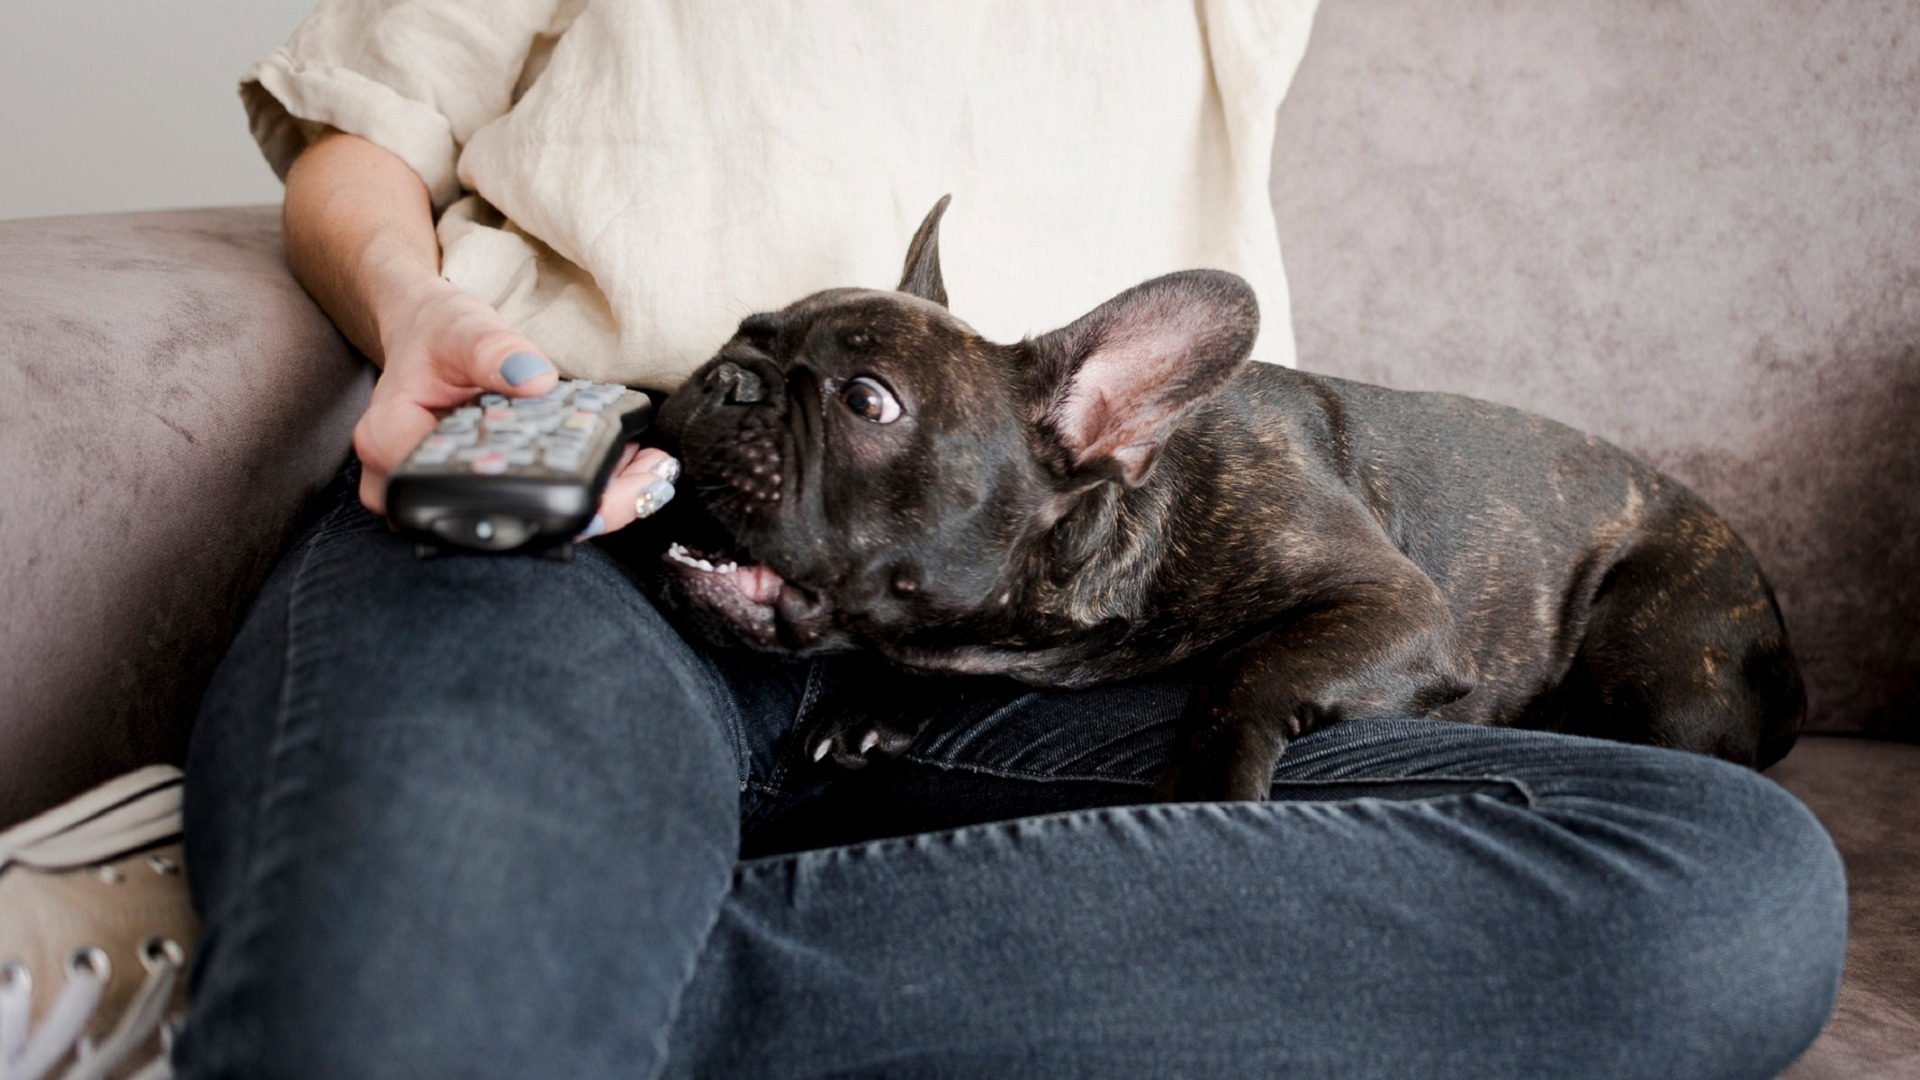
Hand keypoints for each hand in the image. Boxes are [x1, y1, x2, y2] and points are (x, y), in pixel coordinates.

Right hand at [351, 277, 674, 532]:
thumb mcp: (461, 328)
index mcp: (393, 446)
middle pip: (510, 521)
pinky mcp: (482, 492)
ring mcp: (447, 495)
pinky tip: (632, 466)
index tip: (605, 489)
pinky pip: (537, 502)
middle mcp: (412, 485)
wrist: (426, 333)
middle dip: (591, 506)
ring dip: (599, 500)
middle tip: (650, 478)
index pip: (469, 497)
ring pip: (531, 521)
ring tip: (651, 472)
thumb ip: (494, 351)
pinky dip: (586, 485)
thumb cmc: (434, 332)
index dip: (543, 503)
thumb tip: (533, 379)